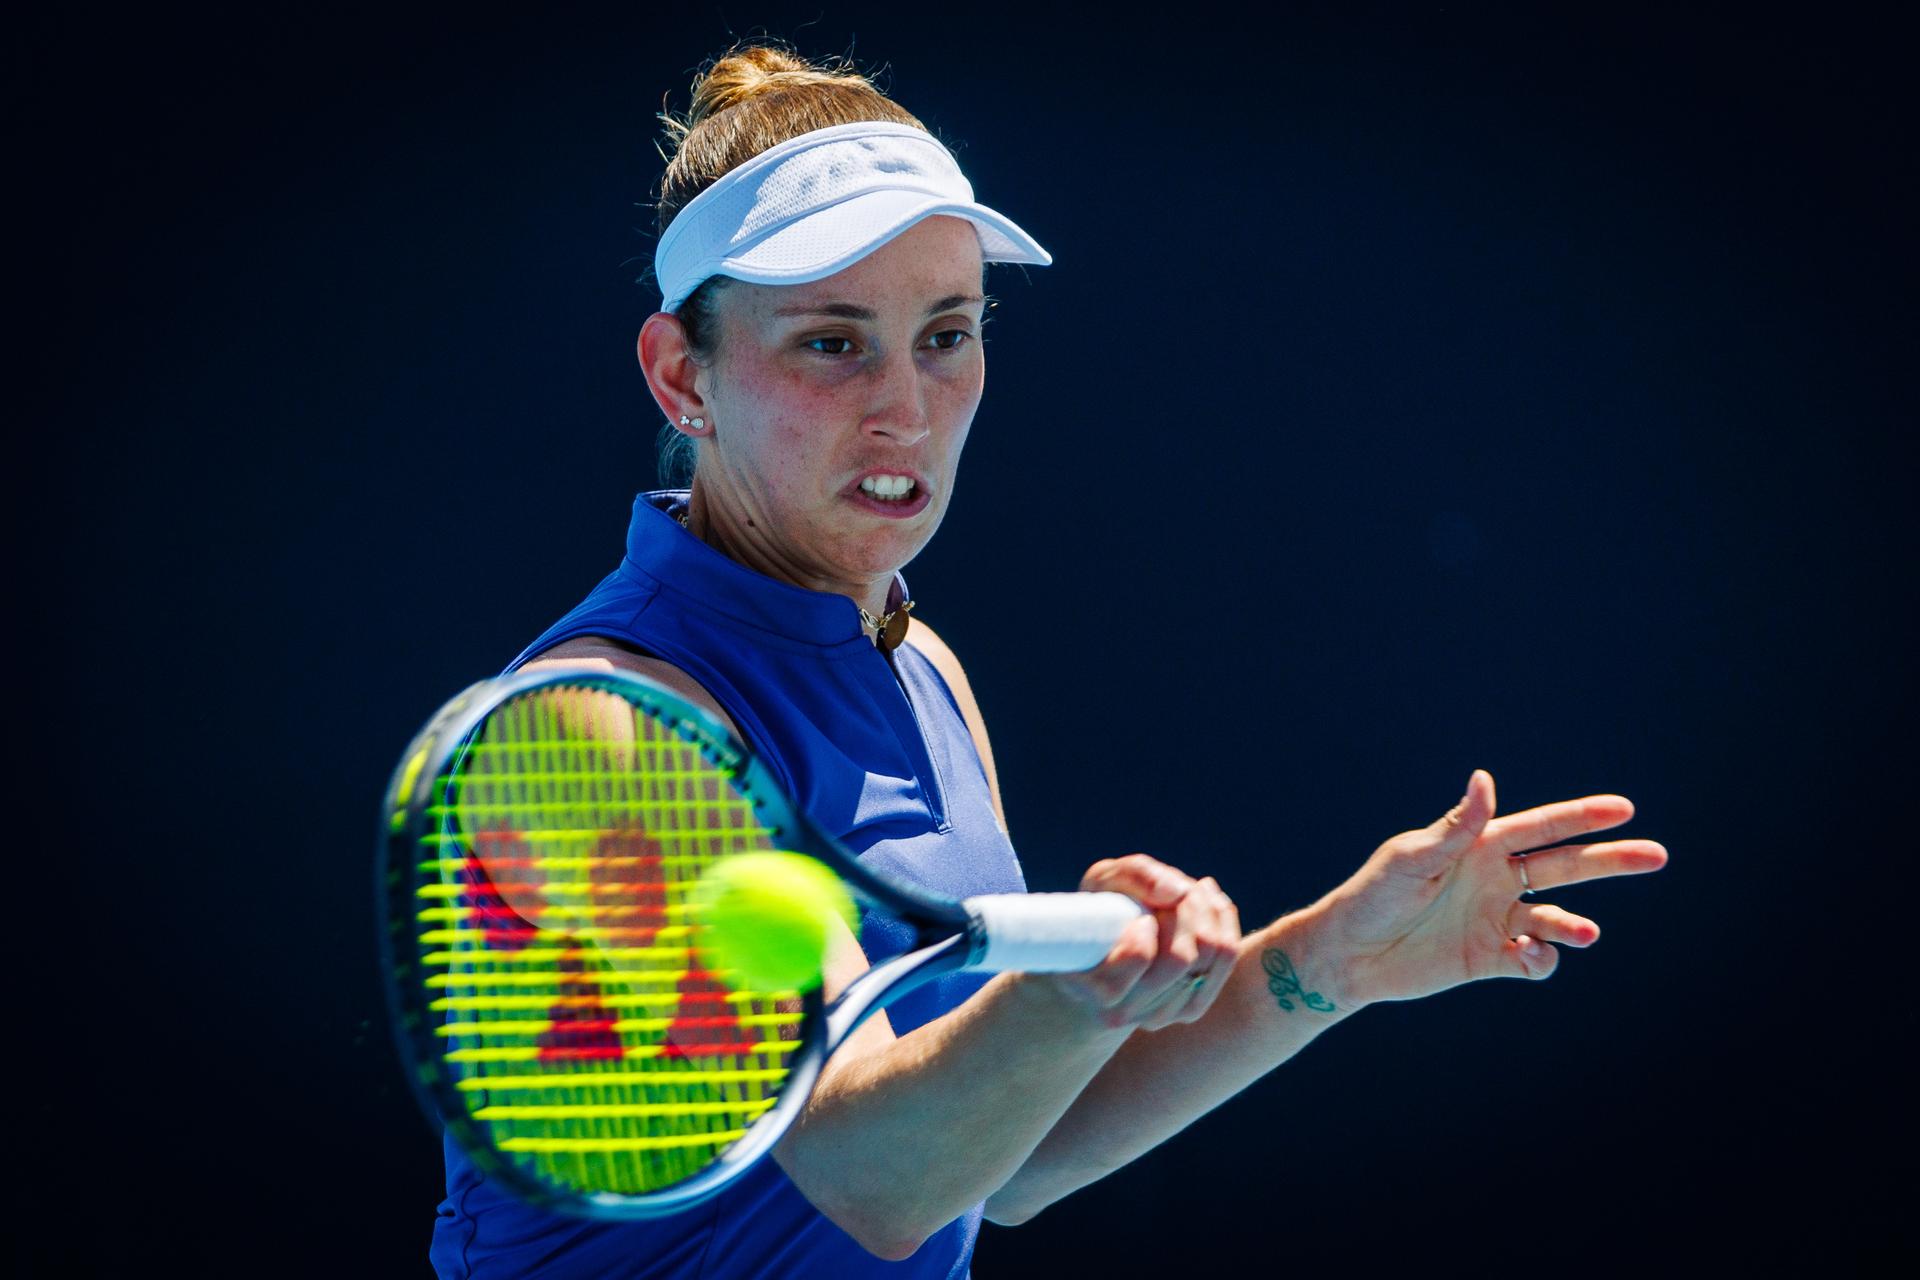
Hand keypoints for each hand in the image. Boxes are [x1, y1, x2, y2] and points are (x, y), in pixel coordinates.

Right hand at [1035, 855, 1240, 1030]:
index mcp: (1095, 984)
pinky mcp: (1190, 1008)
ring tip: (1185, 891)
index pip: (1140, 955)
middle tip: (1171, 889)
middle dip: (1184, 908)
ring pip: (1211, 953)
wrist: (1103, 953)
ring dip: (1204, 909)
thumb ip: (1136, 876)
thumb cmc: (1100, 912)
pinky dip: (1221, 918)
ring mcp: (1159, 1015)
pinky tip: (1205, 900)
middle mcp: (1124, 1012)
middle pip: (1180, 956)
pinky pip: (1227, 955)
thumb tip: (1178, 893)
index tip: (1140, 914)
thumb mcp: (1103, 882)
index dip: (1147, 923)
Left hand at [1304, 770, 1666, 1006]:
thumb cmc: (1373, 895)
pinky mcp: (1490, 958)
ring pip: (1555, 917)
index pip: (1541, 827)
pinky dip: (1543, 959)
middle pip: (1565, 867)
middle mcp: (1496, 880)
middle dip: (1610, 860)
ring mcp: (1497, 920)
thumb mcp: (1412, 858)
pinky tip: (1534, 956)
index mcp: (1480, 846)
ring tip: (1585, 933)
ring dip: (1574, 925)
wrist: (1347, 953)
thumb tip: (1486, 779)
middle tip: (1657, 856)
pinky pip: (1532, 959)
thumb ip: (1456, 828)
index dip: (1582, 817)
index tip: (1624, 809)